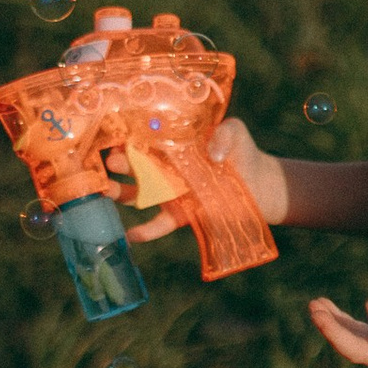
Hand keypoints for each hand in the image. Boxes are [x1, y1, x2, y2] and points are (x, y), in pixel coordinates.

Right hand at [122, 114, 288, 242]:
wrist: (259, 183)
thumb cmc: (242, 152)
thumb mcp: (234, 132)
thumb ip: (224, 134)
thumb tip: (213, 155)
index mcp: (173, 145)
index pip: (145, 139)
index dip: (129, 137)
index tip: (115, 135)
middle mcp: (166, 168)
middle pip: (136, 166)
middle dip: (121, 163)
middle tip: (110, 161)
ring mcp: (171, 192)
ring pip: (139, 194)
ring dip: (122, 194)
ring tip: (108, 193)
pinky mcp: (181, 214)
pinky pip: (160, 223)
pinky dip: (145, 231)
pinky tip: (131, 235)